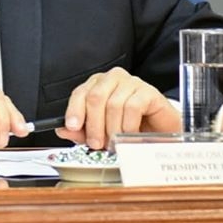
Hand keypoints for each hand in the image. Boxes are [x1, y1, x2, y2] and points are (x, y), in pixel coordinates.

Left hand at [59, 67, 179, 149]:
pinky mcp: (148, 91)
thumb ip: (81, 131)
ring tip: (115, 143)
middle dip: (94, 125)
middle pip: (95, 97)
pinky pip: (133, 107)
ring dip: (113, 129)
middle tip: (96, 144)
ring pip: (113, 104)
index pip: (80, 93)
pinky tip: (129, 134)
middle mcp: (113, 79)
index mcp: (97, 84)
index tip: (72, 126)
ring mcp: (132, 82)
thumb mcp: (100, 132)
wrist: (159, 132)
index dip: (74, 110)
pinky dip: (128, 125)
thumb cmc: (128, 128)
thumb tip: (62, 130)